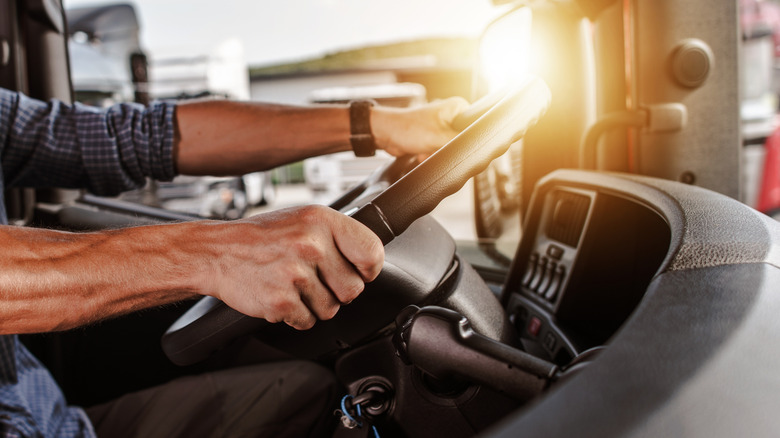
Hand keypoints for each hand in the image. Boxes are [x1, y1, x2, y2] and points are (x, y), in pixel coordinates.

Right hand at [199, 205, 383, 329]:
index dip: (368, 268)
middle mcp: (311, 244)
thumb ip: (337, 236)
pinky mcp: (280, 300)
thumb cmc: (263, 237)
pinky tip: (281, 296)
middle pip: (353, 289)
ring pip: (331, 309)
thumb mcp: (304, 220)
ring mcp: (295, 273)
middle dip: (337, 291)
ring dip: (314, 304)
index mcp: (322, 220)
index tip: (359, 272)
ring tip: (293, 286)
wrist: (217, 251)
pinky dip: (296, 315)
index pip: (371, 252)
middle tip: (314, 280)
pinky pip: (307, 321)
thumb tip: (369, 261)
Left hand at [372, 97, 468, 159]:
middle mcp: (450, 114)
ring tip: (427, 149)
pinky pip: (440, 149)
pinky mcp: (433, 135)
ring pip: (450, 146)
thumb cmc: (407, 129)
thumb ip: (460, 142)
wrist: (385, 134)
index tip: (457, 144)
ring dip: (438, 152)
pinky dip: (432, 153)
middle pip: (462, 138)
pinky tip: (422, 152)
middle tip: (438, 147)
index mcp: (456, 107)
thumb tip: (475, 147)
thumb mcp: (439, 138)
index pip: (475, 124)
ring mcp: (441, 125)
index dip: (469, 137)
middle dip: (448, 147)